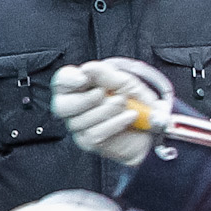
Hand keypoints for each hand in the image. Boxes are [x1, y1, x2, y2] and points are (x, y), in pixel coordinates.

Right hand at [51, 60, 169, 168]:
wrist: (150, 125)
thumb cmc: (133, 100)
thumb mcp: (123, 81)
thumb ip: (104, 74)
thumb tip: (86, 69)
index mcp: (77, 87)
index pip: (60, 81)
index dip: (67, 79)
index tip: (83, 79)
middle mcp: (72, 107)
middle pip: (61, 106)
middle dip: (86, 100)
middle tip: (104, 93)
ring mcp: (78, 126)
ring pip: (80, 121)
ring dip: (107, 110)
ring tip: (125, 104)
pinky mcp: (88, 142)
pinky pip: (94, 134)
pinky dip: (114, 123)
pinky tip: (128, 117)